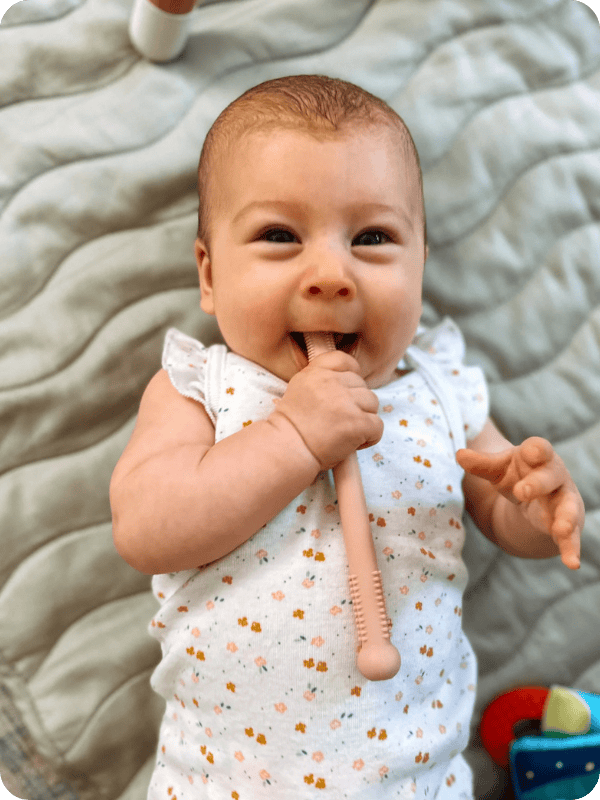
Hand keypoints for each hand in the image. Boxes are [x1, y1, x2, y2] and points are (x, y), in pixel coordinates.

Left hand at [456, 437, 583, 569]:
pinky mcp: (567, 523)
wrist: (538, 496)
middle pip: (549, 478)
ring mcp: (564, 500)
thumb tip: (459, 455)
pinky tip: (572, 563)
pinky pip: (571, 537)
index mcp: (537, 456)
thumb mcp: (498, 469)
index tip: (531, 451)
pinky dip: (571, 549)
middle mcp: (555, 476)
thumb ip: (481, 463)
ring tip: (560, 530)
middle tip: (522, 492)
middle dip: (537, 484)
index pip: (539, 448)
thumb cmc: (516, 475)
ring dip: (565, 519)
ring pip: (568, 508)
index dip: (535, 449)